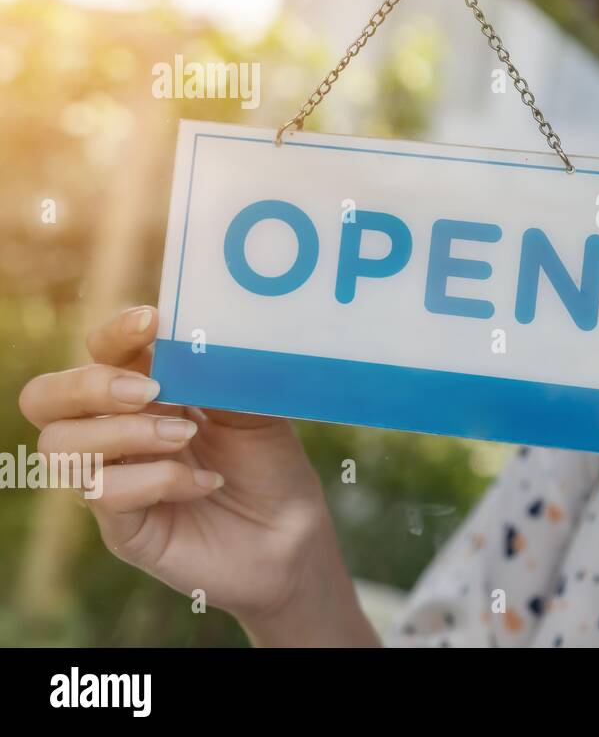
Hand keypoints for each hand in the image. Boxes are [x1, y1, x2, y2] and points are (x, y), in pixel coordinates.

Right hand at [18, 306, 376, 645]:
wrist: (294, 535)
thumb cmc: (272, 467)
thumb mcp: (255, 410)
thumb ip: (221, 375)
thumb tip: (197, 336)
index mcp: (145, 393)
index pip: (99, 353)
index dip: (114, 333)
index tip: (152, 322)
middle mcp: (116, 433)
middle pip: (45, 398)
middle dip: (90, 384)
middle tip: (150, 390)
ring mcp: (114, 480)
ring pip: (61, 446)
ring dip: (125, 432)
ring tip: (186, 437)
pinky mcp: (122, 527)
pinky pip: (104, 494)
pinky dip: (158, 479)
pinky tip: (206, 481)